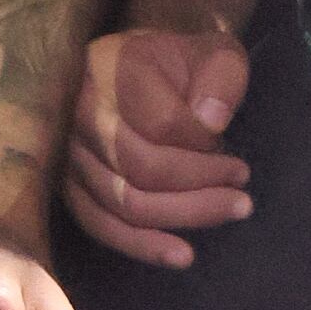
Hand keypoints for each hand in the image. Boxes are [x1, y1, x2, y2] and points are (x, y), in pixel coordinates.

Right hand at [66, 27, 251, 265]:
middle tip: (243, 196)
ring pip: (124, 201)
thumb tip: (210, 122)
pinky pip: (99, 224)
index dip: (204, 150)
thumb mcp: (214, 53)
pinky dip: (141, 245)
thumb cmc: (182, 65)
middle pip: (141, 168)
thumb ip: (221, 78)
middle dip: (201, 189)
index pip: (163, 124)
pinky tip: (182, 256)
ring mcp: (69, 150)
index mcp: (116, 68)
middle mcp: (81, 109)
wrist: (140, 68)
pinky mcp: (68, 184)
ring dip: (183, 216)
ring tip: (228, 214)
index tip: (234, 159)